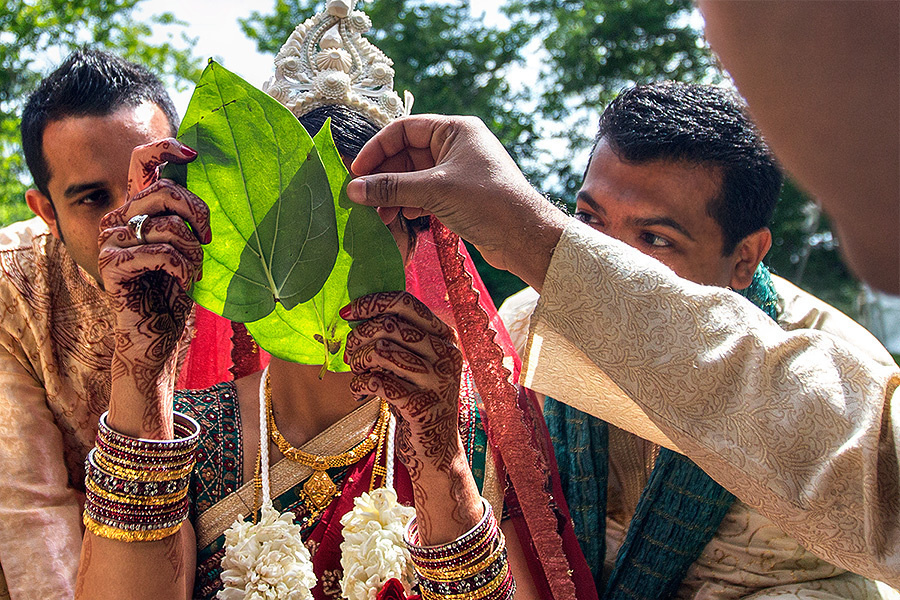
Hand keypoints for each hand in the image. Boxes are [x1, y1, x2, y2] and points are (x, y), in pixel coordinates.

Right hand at [98, 138, 209, 436]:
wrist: (154, 338)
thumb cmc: (174, 294)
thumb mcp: (189, 250)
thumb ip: (189, 220)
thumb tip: (217, 186)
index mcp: (137, 210)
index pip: (141, 163)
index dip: (164, 149)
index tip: (193, 155)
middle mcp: (119, 220)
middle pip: (162, 190)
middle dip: (196, 211)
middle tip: (208, 238)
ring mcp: (110, 242)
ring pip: (164, 226)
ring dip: (192, 252)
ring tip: (196, 272)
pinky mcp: (111, 266)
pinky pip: (159, 253)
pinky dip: (182, 268)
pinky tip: (186, 284)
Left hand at [343, 291, 462, 473]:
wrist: (436, 448)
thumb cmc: (417, 398)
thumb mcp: (416, 363)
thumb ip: (399, 338)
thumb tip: (357, 314)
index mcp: (445, 337)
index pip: (406, 303)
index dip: (371, 303)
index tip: (347, 314)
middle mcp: (446, 354)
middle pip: (389, 325)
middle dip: (358, 337)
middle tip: (349, 354)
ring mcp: (437, 381)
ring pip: (381, 351)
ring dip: (358, 362)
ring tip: (358, 374)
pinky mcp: (422, 406)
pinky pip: (378, 382)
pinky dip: (359, 385)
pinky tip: (359, 393)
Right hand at [346, 115, 569, 289]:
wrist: (525, 237)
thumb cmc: (486, 202)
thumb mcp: (434, 190)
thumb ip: (391, 187)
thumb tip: (353, 189)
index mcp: (456, 130)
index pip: (404, 129)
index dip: (377, 149)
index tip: (357, 172)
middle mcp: (457, 146)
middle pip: (407, 154)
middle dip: (385, 177)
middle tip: (364, 198)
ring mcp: (459, 171)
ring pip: (414, 176)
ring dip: (395, 193)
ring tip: (381, 214)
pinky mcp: (460, 195)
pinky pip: (425, 193)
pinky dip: (410, 203)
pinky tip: (403, 217)